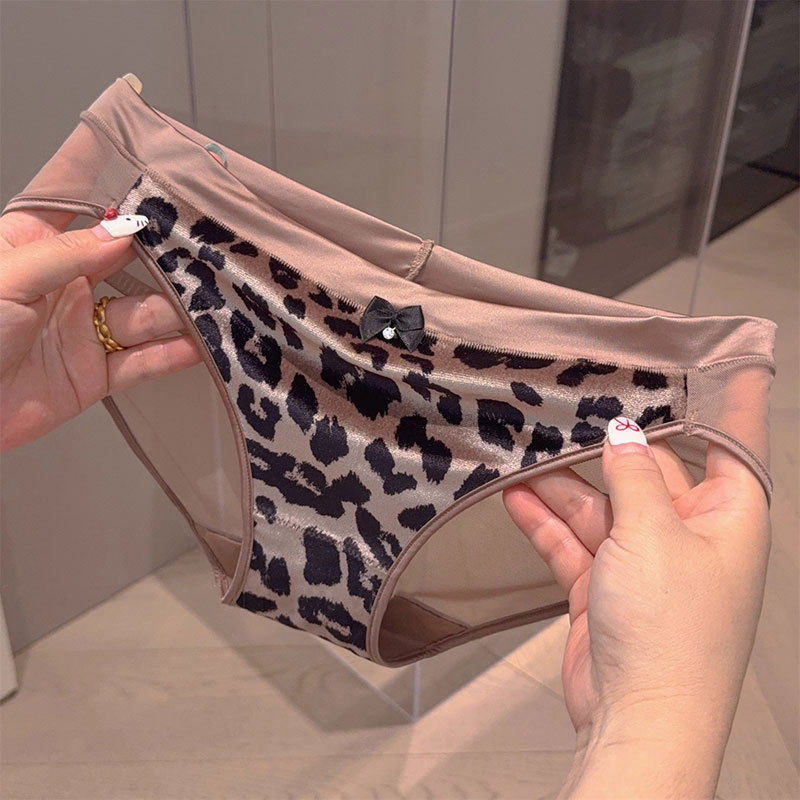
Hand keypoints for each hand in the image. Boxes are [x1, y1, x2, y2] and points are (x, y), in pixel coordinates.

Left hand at [0, 209, 200, 452]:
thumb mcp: (7, 279)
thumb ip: (68, 254)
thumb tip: (125, 227)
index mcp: (34, 249)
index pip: (85, 216)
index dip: (122, 202)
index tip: (165, 188)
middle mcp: (67, 286)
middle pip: (128, 265)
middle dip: (167, 259)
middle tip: (211, 252)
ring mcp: (84, 331)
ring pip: (143, 314)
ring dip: (178, 310)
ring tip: (217, 301)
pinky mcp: (95, 375)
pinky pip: (141, 362)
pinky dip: (172, 355)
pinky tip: (201, 346)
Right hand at [502, 418, 770, 798]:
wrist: (637, 720)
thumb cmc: (669, 625)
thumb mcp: (653, 533)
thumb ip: (634, 475)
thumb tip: (623, 431)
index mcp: (727, 518)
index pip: (724, 447)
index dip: (702, 408)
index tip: (672, 367)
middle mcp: (688, 537)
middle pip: (646, 475)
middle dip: (604, 449)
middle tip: (563, 409)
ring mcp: (642, 564)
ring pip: (600, 509)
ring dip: (561, 486)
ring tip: (520, 448)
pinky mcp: (602, 589)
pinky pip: (573, 543)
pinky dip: (545, 522)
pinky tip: (512, 495)